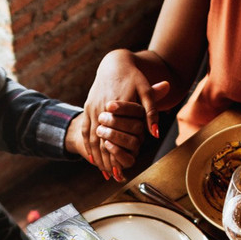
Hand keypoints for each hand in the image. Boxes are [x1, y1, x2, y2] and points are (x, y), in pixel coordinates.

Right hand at [79, 50, 168, 176]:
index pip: (113, 137)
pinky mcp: (88, 106)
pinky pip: (85, 129)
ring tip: (102, 171)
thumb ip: (151, 113)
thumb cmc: (134, 77)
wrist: (114, 63)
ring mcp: (91, 107)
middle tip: (110, 176)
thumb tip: (154, 133)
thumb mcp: (146, 93)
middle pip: (100, 140)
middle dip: (105, 160)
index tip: (119, 171)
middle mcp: (100, 108)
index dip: (115, 155)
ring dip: (96, 155)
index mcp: (114, 107)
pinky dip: (88, 144)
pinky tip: (92, 157)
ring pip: (91, 136)